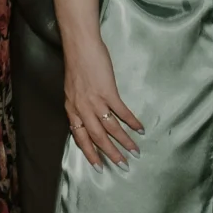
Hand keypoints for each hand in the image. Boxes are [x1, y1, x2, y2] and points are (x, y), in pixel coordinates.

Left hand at [62, 36, 142, 168]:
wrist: (80, 46)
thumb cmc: (77, 65)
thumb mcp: (72, 89)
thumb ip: (79, 105)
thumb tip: (88, 117)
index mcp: (71, 108)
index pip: (79, 137)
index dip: (89, 152)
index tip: (99, 166)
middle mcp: (81, 108)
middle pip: (97, 137)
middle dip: (110, 153)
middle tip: (123, 165)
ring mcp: (94, 100)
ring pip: (110, 128)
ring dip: (124, 141)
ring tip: (135, 151)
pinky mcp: (107, 91)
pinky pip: (121, 112)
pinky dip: (131, 122)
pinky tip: (140, 129)